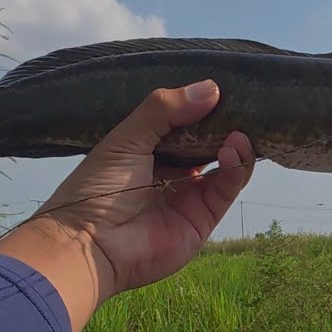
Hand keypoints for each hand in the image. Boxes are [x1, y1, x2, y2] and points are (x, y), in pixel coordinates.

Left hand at [0, 80, 253, 331]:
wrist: (89, 244)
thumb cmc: (97, 186)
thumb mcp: (127, 136)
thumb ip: (165, 109)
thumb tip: (211, 88)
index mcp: (148, 150)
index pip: (186, 124)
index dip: (205, 109)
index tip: (222, 91)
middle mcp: (172, 172)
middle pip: (210, 144)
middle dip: (227, 126)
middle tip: (241, 108)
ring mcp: (189, 196)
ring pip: (226, 167)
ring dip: (236, 146)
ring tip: (238, 132)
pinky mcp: (203, 219)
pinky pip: (226, 189)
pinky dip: (236, 169)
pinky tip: (233, 150)